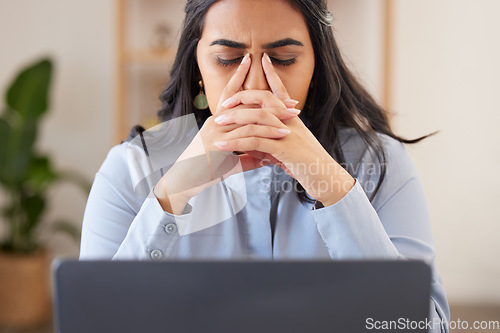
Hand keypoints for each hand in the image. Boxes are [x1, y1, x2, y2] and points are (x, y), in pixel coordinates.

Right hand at [153, 53, 301, 213]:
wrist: (182, 182)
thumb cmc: (202, 172)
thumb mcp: (229, 162)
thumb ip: (248, 157)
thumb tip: (266, 158)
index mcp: (217, 122)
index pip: (232, 96)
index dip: (246, 83)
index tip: (268, 80)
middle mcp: (216, 122)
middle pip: (247, 103)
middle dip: (271, 101)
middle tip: (293, 103)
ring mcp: (216, 131)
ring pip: (250, 117)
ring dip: (274, 116)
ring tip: (293, 116)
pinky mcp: (218, 143)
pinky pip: (247, 134)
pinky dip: (266, 133)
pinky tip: (281, 134)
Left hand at [213, 53, 354, 205]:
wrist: (328, 179)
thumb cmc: (308, 167)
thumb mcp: (287, 153)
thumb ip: (268, 146)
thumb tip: (249, 146)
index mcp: (293, 120)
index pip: (281, 92)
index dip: (273, 75)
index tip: (264, 59)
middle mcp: (292, 122)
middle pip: (265, 99)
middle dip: (243, 97)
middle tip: (224, 103)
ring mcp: (289, 133)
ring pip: (258, 118)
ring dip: (235, 118)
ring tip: (218, 123)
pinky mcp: (284, 149)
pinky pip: (256, 141)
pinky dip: (236, 142)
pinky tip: (222, 146)